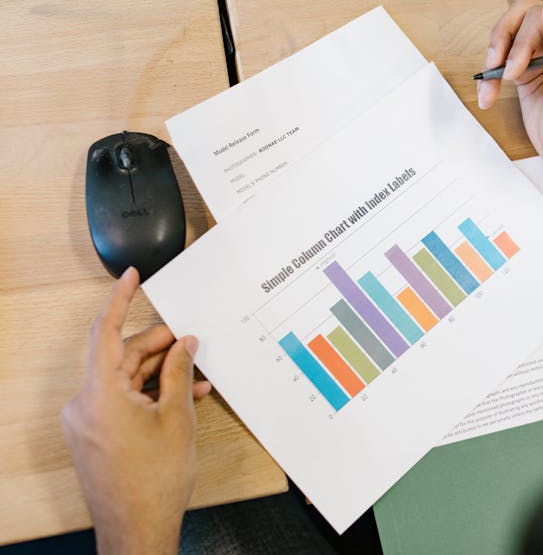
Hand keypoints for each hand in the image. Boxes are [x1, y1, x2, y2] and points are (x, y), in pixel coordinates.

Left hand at [61, 267, 211, 554]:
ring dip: (158, 372)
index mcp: (101, 395)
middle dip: (158, 346)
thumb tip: (184, 344)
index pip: (104, 332)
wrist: (138, 527)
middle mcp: (85, 404)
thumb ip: (180, 372)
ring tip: (195, 370)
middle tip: (191, 337)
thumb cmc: (154, 481)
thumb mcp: (177, 418)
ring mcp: (87, 421)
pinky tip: (181, 394)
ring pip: (124, 378)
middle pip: (121, 357)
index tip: (130, 277)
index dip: (119, 300)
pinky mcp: (95, 434)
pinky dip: (148, 393)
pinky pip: (121, 399)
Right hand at [477, 0, 542, 182]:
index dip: (525, 38)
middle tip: (507, 74)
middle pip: (521, 18)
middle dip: (506, 45)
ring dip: (494, 57)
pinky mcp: (524, 66)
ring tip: (493, 85)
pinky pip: (500, 57)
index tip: (518, 68)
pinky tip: (489, 94)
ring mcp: (542, 51)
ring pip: (507, 33)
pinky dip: (490, 76)